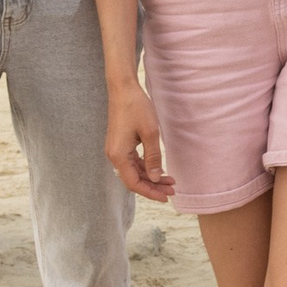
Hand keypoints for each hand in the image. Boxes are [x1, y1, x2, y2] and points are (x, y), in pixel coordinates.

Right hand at [105, 83, 176, 202]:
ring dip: (151, 177)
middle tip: (173, 191)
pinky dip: (147, 167)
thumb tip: (156, 178)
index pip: (133, 183)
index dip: (150, 192)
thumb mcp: (150, 133)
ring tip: (171, 181)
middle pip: (134, 179)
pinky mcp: (121, 145)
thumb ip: (153, 157)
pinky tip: (160, 170)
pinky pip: (133, 162)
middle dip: (153, 186)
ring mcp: (116, 150)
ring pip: (134, 171)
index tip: (166, 197)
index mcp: (118, 155)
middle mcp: (114, 156)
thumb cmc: (136, 108)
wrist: (124, 89)